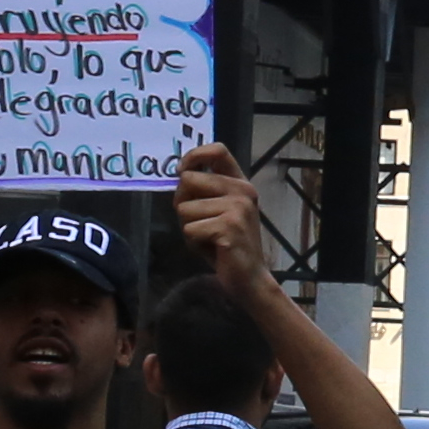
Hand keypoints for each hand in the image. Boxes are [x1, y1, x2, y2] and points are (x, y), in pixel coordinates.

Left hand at [166, 142, 268, 297]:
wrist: (250, 278)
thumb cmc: (228, 245)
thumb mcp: (218, 211)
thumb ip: (204, 192)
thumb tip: (178, 175)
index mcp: (240, 183)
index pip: (218, 150)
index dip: (193, 156)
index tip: (181, 171)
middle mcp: (242, 190)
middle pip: (188, 180)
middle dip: (182, 203)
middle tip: (198, 222)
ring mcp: (237, 208)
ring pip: (184, 208)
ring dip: (188, 227)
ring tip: (208, 238)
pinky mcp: (229, 227)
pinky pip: (189, 229)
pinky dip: (193, 242)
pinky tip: (212, 248)